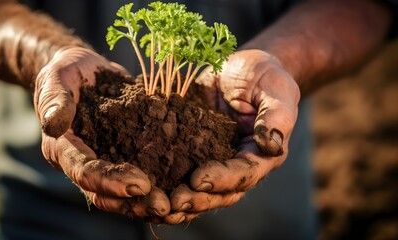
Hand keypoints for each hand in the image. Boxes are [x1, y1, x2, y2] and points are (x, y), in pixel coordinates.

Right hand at [34, 47, 169, 217]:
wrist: (85, 70)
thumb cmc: (67, 72)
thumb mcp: (57, 77)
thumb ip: (55, 99)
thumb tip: (53, 124)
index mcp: (63, 148)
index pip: (84, 172)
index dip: (110, 181)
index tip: (141, 183)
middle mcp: (83, 162)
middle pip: (106, 194)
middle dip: (134, 203)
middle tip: (165, 206)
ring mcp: (105, 161)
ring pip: (124, 194)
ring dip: (149, 202)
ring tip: (178, 206)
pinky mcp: (125, 154)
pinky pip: (141, 174)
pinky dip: (161, 184)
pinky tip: (185, 186)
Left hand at [163, 49, 299, 223]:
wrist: (241, 68)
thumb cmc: (264, 77)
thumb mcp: (276, 90)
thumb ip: (276, 117)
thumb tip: (270, 144)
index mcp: (260, 155)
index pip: (243, 174)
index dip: (221, 180)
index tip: (197, 179)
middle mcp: (236, 165)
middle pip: (219, 192)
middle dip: (196, 199)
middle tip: (173, 201)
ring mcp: (213, 161)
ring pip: (198, 190)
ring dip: (179, 201)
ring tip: (157, 205)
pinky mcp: (191, 152)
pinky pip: (178, 171)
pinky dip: (164, 184)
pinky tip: (145, 190)